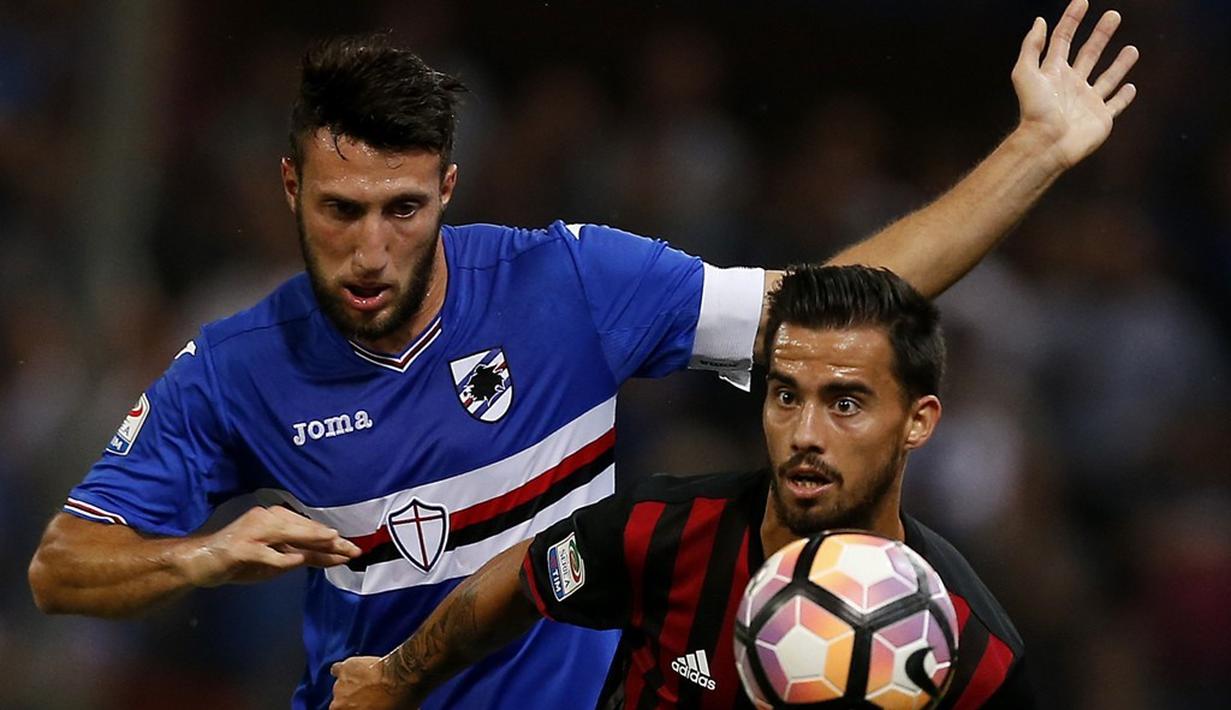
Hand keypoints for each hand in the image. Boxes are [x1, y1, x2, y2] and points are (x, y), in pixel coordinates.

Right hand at [179, 506, 360, 586]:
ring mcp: (252, 532)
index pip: (308, 529)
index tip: (351, 548)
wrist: (201, 561)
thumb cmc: (239, 559)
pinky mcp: (240, 548)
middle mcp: (266, 519)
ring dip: (311, 539)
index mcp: (275, 519)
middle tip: (352, 549)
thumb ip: (301, 556)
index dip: (331, 539)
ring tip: (333, 543)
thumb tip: (332, 557)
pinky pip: (265, 552)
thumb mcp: (275, 560)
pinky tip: (296, 561)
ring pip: (287, 533)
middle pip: (303, 529)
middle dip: (329, 540)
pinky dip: (280, 557)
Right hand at [330, 656, 410, 709]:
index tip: (363, 707)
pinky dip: (344, 670)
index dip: (356, 709)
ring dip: (350, 685)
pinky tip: (353, 670)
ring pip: (340, 687)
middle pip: (341, 703)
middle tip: (368, 696)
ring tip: (367, 681)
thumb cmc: (396, 703)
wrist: (401, 681)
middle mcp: (338, 705)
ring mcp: (339, 687)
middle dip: (352, 701)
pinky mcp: (343, 669)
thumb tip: (371, 707)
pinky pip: (337, 669)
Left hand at [1011, 0, 1138, 169]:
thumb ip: (1032, 47)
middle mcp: (1072, 84)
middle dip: (1101, 34)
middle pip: (1089, 53)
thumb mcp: (1025, 73)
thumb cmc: (1034, 110)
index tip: (1082, 2)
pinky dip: (1124, 96)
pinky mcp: (1101, 117)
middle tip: (1114, 16)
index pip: (1063, 39)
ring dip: (1119, 63)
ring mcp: (1088, 101)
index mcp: (1054, 72)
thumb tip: (1040, 21)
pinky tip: (1131, 87)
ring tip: (1131, 49)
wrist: (1046, 143)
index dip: (1071, 20)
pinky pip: (1116, 104)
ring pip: (1107, 77)